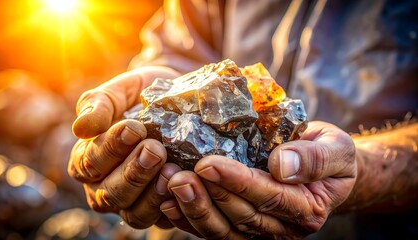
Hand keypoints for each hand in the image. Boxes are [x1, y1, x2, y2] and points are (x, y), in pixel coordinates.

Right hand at [67, 67, 183, 228]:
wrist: (176, 101)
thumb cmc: (141, 96)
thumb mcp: (120, 91)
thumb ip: (98, 104)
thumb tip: (81, 129)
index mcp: (87, 161)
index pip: (89, 163)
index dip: (110, 149)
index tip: (133, 129)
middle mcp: (105, 187)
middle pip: (110, 194)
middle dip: (133, 173)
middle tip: (155, 150)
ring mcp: (133, 202)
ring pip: (134, 214)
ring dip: (152, 195)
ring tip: (171, 170)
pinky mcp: (160, 210)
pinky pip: (162, 220)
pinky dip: (172, 208)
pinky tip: (184, 188)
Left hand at [161, 121, 356, 238]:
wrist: (325, 166)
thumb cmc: (331, 154)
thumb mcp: (336, 149)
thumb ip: (315, 158)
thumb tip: (281, 166)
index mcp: (307, 209)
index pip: (269, 198)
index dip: (237, 182)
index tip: (209, 164)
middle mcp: (282, 227)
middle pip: (240, 217)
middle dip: (208, 196)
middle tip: (177, 174)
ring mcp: (261, 230)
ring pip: (223, 229)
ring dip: (193, 208)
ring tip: (169, 183)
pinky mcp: (243, 225)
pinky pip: (215, 228)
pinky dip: (190, 218)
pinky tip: (168, 201)